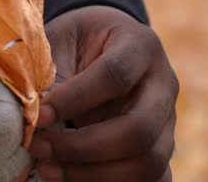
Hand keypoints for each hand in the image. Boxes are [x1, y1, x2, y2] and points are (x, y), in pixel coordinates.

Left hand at [29, 6, 177, 181]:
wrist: (101, 43)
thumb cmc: (76, 41)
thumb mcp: (61, 40)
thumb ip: (53, 74)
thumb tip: (38, 120)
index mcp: (140, 45)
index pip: (114, 76)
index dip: (75, 99)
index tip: (38, 115)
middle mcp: (164, 85)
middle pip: (139, 128)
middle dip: (84, 147)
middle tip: (40, 148)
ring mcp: (168, 120)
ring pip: (148, 162)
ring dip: (94, 173)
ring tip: (50, 168)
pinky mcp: (162, 147)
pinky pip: (152, 179)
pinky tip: (71, 176)